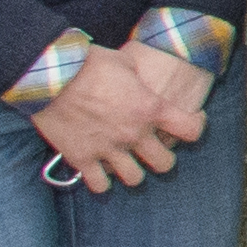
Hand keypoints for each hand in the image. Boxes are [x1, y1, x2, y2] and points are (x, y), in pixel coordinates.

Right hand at [31, 39, 202, 189]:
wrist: (51, 77)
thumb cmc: (89, 63)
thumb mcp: (125, 61)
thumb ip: (140, 74)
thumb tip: (143, 74)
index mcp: (151, 109)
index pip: (191, 130)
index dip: (195, 127)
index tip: (187, 123)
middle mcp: (134, 134)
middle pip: (164, 164)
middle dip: (162, 159)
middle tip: (153, 151)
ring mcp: (108, 149)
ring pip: (134, 179)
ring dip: (133, 172)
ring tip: (126, 163)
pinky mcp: (82, 158)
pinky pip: (99, 185)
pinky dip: (101, 182)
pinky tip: (99, 172)